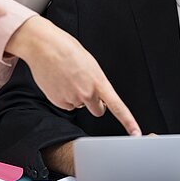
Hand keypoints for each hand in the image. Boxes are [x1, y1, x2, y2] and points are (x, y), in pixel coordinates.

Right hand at [5, 16, 141, 134]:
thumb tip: (96, 92)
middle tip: (86, 88)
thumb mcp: (91, 64)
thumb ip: (96, 81)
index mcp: (98, 82)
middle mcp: (86, 93)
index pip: (118, 107)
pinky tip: (60, 82)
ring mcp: (71, 98)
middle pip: (98, 111)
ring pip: (79, 105)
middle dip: (94, 104)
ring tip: (68, 78)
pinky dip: (64, 97)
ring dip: (76, 97)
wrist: (44, 46)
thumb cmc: (67, 49)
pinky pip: (66, 104)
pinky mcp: (57, 101)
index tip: (135, 133)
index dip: (128, 122)